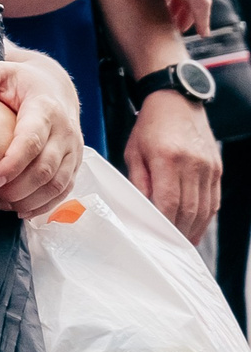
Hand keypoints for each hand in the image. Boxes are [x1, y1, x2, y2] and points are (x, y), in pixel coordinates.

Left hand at [0, 58, 85, 219]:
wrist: (55, 86)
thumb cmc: (22, 82)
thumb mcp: (0, 71)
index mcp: (45, 109)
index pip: (31, 141)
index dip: (13, 164)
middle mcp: (65, 131)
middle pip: (45, 168)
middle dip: (17, 188)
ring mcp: (74, 149)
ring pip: (57, 183)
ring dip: (29, 199)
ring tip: (0, 203)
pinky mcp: (75, 162)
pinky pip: (65, 189)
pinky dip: (44, 204)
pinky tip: (20, 209)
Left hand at [124, 89, 222, 241]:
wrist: (177, 102)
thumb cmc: (149, 127)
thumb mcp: (134, 152)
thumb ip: (138, 181)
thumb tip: (140, 208)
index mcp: (168, 159)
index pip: (168, 202)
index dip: (163, 224)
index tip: (154, 239)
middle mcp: (192, 165)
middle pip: (188, 209)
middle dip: (178, 232)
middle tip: (167, 248)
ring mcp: (208, 167)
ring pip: (204, 208)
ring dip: (193, 229)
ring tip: (181, 244)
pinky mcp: (217, 169)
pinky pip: (213, 200)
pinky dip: (205, 217)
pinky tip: (194, 228)